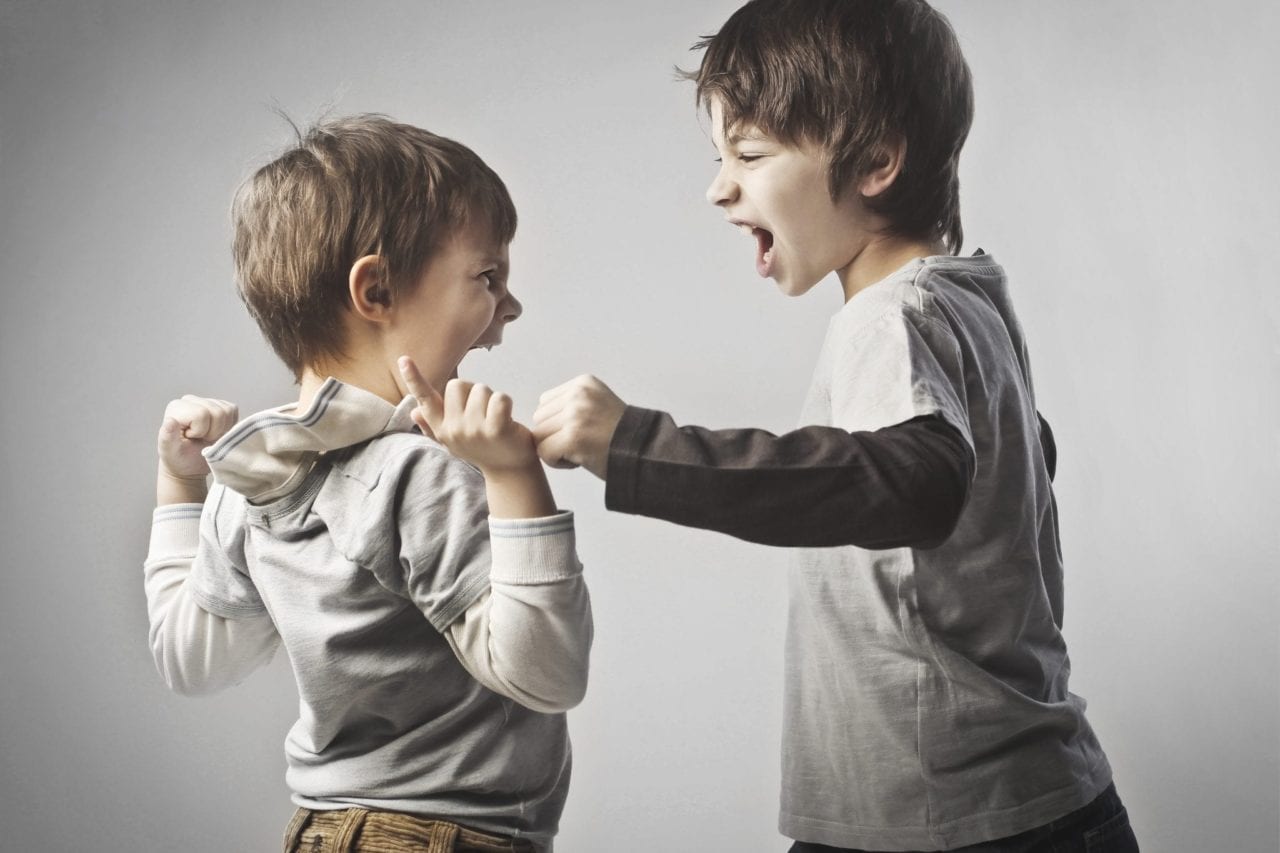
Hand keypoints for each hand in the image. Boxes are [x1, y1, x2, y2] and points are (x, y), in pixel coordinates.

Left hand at [156, 395, 237, 503]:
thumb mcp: (170, 452)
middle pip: (217, 412)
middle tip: (201, 440)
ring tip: (208, 437)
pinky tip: (217, 432)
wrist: (190, 464)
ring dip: (222, 429)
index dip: (201, 431)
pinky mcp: (219, 405)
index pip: (202, 414)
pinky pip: (233, 410)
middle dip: (213, 431)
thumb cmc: (179, 459)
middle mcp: (190, 400)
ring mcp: (206, 401)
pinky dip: (229, 425)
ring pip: (227, 410)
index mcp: (176, 408)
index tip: (191, 439)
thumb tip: (170, 421)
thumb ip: (167, 437)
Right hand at [399, 356, 536, 473]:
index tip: (404, 359)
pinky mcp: (496, 429)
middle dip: (473, 391)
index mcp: (442, 429)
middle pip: (458, 384)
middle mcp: (454, 430)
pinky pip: (499, 398)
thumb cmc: (483, 449)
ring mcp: (474, 430)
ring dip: (491, 398)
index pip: (425, 400)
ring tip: (495, 418)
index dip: (414, 378)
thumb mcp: (454, 441)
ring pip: (480, 389)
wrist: (510, 471)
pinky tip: (507, 418)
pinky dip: (506, 402)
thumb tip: (413, 412)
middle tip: (482, 412)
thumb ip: (433, 425)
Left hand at [531, 375, 625, 480]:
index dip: (558, 423)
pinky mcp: (573, 437)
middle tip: (582, 444)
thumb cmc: (619, 437)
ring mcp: (576, 415)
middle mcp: (579, 394)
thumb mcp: (597, 404)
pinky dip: (557, 462)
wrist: (644, 454)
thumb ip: (570, 404)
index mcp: (584, 383)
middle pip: (540, 419)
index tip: (582, 432)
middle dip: (555, 436)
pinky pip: (544, 452)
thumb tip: (537, 415)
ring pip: (539, 436)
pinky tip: (579, 461)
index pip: (545, 403)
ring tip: (581, 451)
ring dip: (555, 449)